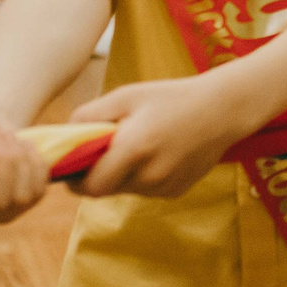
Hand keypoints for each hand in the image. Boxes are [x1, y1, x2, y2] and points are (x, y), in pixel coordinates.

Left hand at [71, 75, 246, 197]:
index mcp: (133, 149)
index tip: (73, 169)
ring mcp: (165, 187)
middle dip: (97, 176)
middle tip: (103, 152)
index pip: (90, 187)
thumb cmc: (170, 97)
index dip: (76, 181)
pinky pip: (146, 190)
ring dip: (121, 175)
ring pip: (126, 190)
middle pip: (106, 191)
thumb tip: (64, 136)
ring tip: (136, 146)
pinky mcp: (177, 191)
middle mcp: (150, 175)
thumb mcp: (125, 96)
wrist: (222, 110)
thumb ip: (88, 116)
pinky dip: (142, 177)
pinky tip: (157, 153)